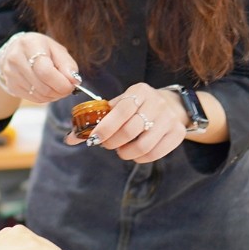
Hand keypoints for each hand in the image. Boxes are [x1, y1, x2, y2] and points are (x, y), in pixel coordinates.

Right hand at [0, 32, 79, 102]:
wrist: (15, 50)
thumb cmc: (40, 48)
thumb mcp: (56, 49)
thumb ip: (67, 64)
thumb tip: (74, 81)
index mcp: (29, 45)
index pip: (45, 71)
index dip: (61, 83)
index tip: (71, 85)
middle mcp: (16, 59)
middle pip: (42, 87)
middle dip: (60, 91)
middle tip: (67, 87)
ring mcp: (11, 73)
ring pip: (39, 95)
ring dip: (53, 95)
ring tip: (57, 86)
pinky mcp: (11, 85)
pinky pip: (33, 99)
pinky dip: (45, 97)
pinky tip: (47, 88)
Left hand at [65, 84, 186, 162]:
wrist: (170, 106)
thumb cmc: (136, 107)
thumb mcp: (118, 106)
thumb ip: (96, 120)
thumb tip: (70, 139)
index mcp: (139, 91)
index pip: (121, 110)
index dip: (105, 127)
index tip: (94, 139)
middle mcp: (156, 102)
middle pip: (131, 130)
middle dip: (113, 142)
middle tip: (106, 145)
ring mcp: (169, 118)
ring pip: (144, 145)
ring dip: (126, 153)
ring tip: (120, 150)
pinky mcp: (178, 133)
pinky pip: (156, 153)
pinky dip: (140, 158)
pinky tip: (134, 154)